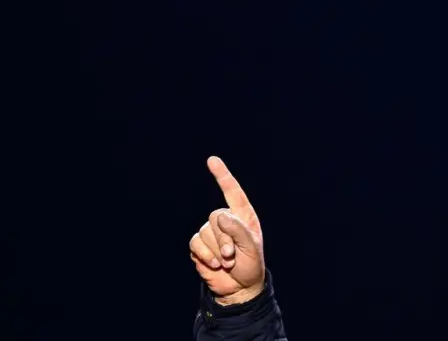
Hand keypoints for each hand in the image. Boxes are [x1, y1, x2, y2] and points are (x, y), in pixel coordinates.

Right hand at [188, 155, 266, 304]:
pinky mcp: (200, 246)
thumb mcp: (251, 247)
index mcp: (242, 216)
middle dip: (224, 239)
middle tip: (233, 256)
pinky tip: (214, 264)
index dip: (222, 175)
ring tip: (227, 262)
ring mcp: (211, 233)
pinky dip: (205, 255)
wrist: (239, 288)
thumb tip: (220, 216)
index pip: (232, 191)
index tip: (212, 160)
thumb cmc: (251, 265)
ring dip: (216, 251)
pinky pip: (195, 243)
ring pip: (205, 232)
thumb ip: (237, 230)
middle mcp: (226, 221)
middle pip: (215, 217)